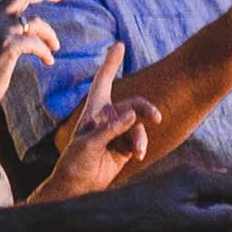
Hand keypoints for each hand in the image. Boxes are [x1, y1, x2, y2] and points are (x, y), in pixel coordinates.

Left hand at [29, 43, 161, 201]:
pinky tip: (137, 155)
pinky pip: (139, 140)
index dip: (111, 63)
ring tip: (137, 152)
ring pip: (139, 125)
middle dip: (146, 110)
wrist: (77, 186)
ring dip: (140, 137)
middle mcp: (108, 117)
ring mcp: (119, 132)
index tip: (118, 45)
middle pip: (134, 104)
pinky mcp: (126, 147)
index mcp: (94, 110)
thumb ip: (112, 128)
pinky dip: (140, 146)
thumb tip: (134, 115)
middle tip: (156, 118)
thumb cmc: (75, 161)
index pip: (103, 81)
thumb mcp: (89, 143)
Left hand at [93, 166, 231, 231]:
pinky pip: (210, 183)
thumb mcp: (183, 221)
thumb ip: (214, 217)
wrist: (117, 210)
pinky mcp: (177, 181)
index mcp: (197, 178)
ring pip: (221, 179)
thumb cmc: (147, 218)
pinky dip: (225, 193)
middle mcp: (193, 171)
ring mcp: (185, 174)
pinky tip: (225, 206)